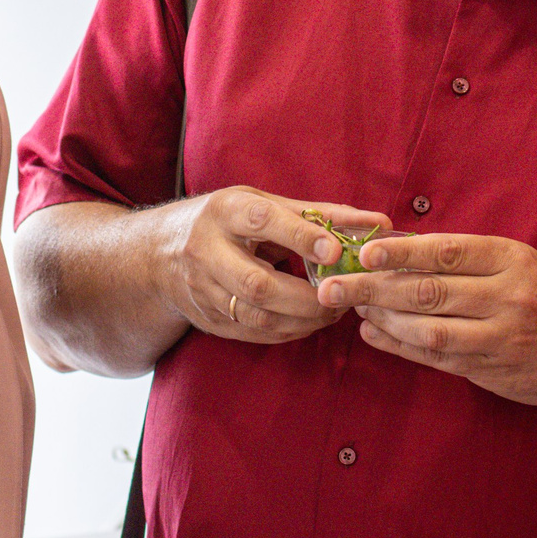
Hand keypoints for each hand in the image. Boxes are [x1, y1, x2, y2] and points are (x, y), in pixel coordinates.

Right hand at [158, 187, 391, 345]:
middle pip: (257, 284)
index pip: (264, 222)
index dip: (302, 237)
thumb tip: (378, 221)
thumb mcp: (265, 204)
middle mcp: (206, 250)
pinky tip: (309, 322)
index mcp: (225, 211)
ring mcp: (202, 289)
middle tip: (342, 296)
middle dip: (306, 298)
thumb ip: (320, 215)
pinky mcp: (206, 320)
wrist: (157, 253)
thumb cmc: (228, 221)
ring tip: (333, 311)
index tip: (335, 251)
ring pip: (256, 316)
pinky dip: (288, 331)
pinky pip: (253, 333)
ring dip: (302, 320)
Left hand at [319, 232, 536, 408]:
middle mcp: (507, 298)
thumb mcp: (521, 265)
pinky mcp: (492, 371)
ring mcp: (499, 339)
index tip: (364, 252)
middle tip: (332, 285)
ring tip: (351, 309)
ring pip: (427, 329)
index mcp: (513, 261)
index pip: (447, 251)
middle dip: (372, 288)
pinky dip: (401, 347)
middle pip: (427, 291)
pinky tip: (375, 336)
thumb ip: (469, 260)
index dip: (400, 252)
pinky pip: (437, 358)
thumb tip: (402, 248)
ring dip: (382, 320)